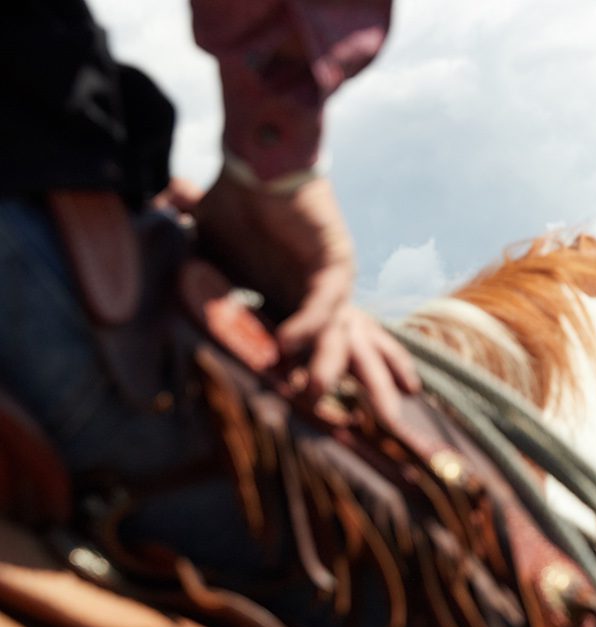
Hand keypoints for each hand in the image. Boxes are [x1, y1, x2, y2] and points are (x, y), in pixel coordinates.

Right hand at [191, 172, 419, 422]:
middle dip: (361, 386)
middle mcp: (320, 296)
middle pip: (346, 350)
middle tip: (360, 423)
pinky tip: (291, 345)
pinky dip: (310, 325)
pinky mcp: (334, 260)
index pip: (316, 350)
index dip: (319, 380)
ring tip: (318, 396)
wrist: (255, 156)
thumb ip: (192, 272)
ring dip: (331, 366)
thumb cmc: (236, 201)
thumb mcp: (207, 249)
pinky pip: (326, 301)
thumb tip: (156, 279)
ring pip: (340, 335)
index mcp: (296, 300)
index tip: (320, 417)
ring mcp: (330, 280)